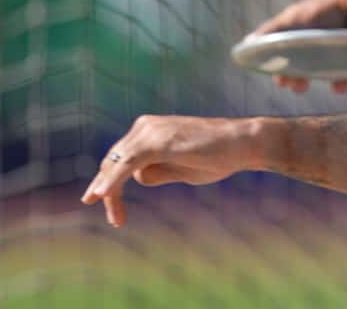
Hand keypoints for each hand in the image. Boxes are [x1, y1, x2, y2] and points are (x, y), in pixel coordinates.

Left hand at [80, 115, 251, 226]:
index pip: (120, 159)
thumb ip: (159, 170)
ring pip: (117, 164)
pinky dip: (114, 180)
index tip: (105, 206)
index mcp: (150, 130)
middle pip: (114, 161)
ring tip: (116, 218)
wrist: (243, 144)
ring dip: (111, 191)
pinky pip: (128, 163)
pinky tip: (103, 195)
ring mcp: (151, 131)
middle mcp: (145, 126)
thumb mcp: (181, 168)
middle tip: (116, 220)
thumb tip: (139, 176)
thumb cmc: (218, 156)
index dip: (111, 183)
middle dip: (109, 191)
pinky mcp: (159, 141)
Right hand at [248, 0, 346, 94]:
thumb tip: (248, 44)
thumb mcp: (295, 22)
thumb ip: (273, 33)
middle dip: (305, 73)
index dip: (284, 64)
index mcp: (307, 25)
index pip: (291, 47)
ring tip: (339, 88)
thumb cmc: (326, 12)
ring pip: (339, 61)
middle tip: (300, 87)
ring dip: (336, 77)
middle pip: (313, 56)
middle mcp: (326, 28)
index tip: (281, 81)